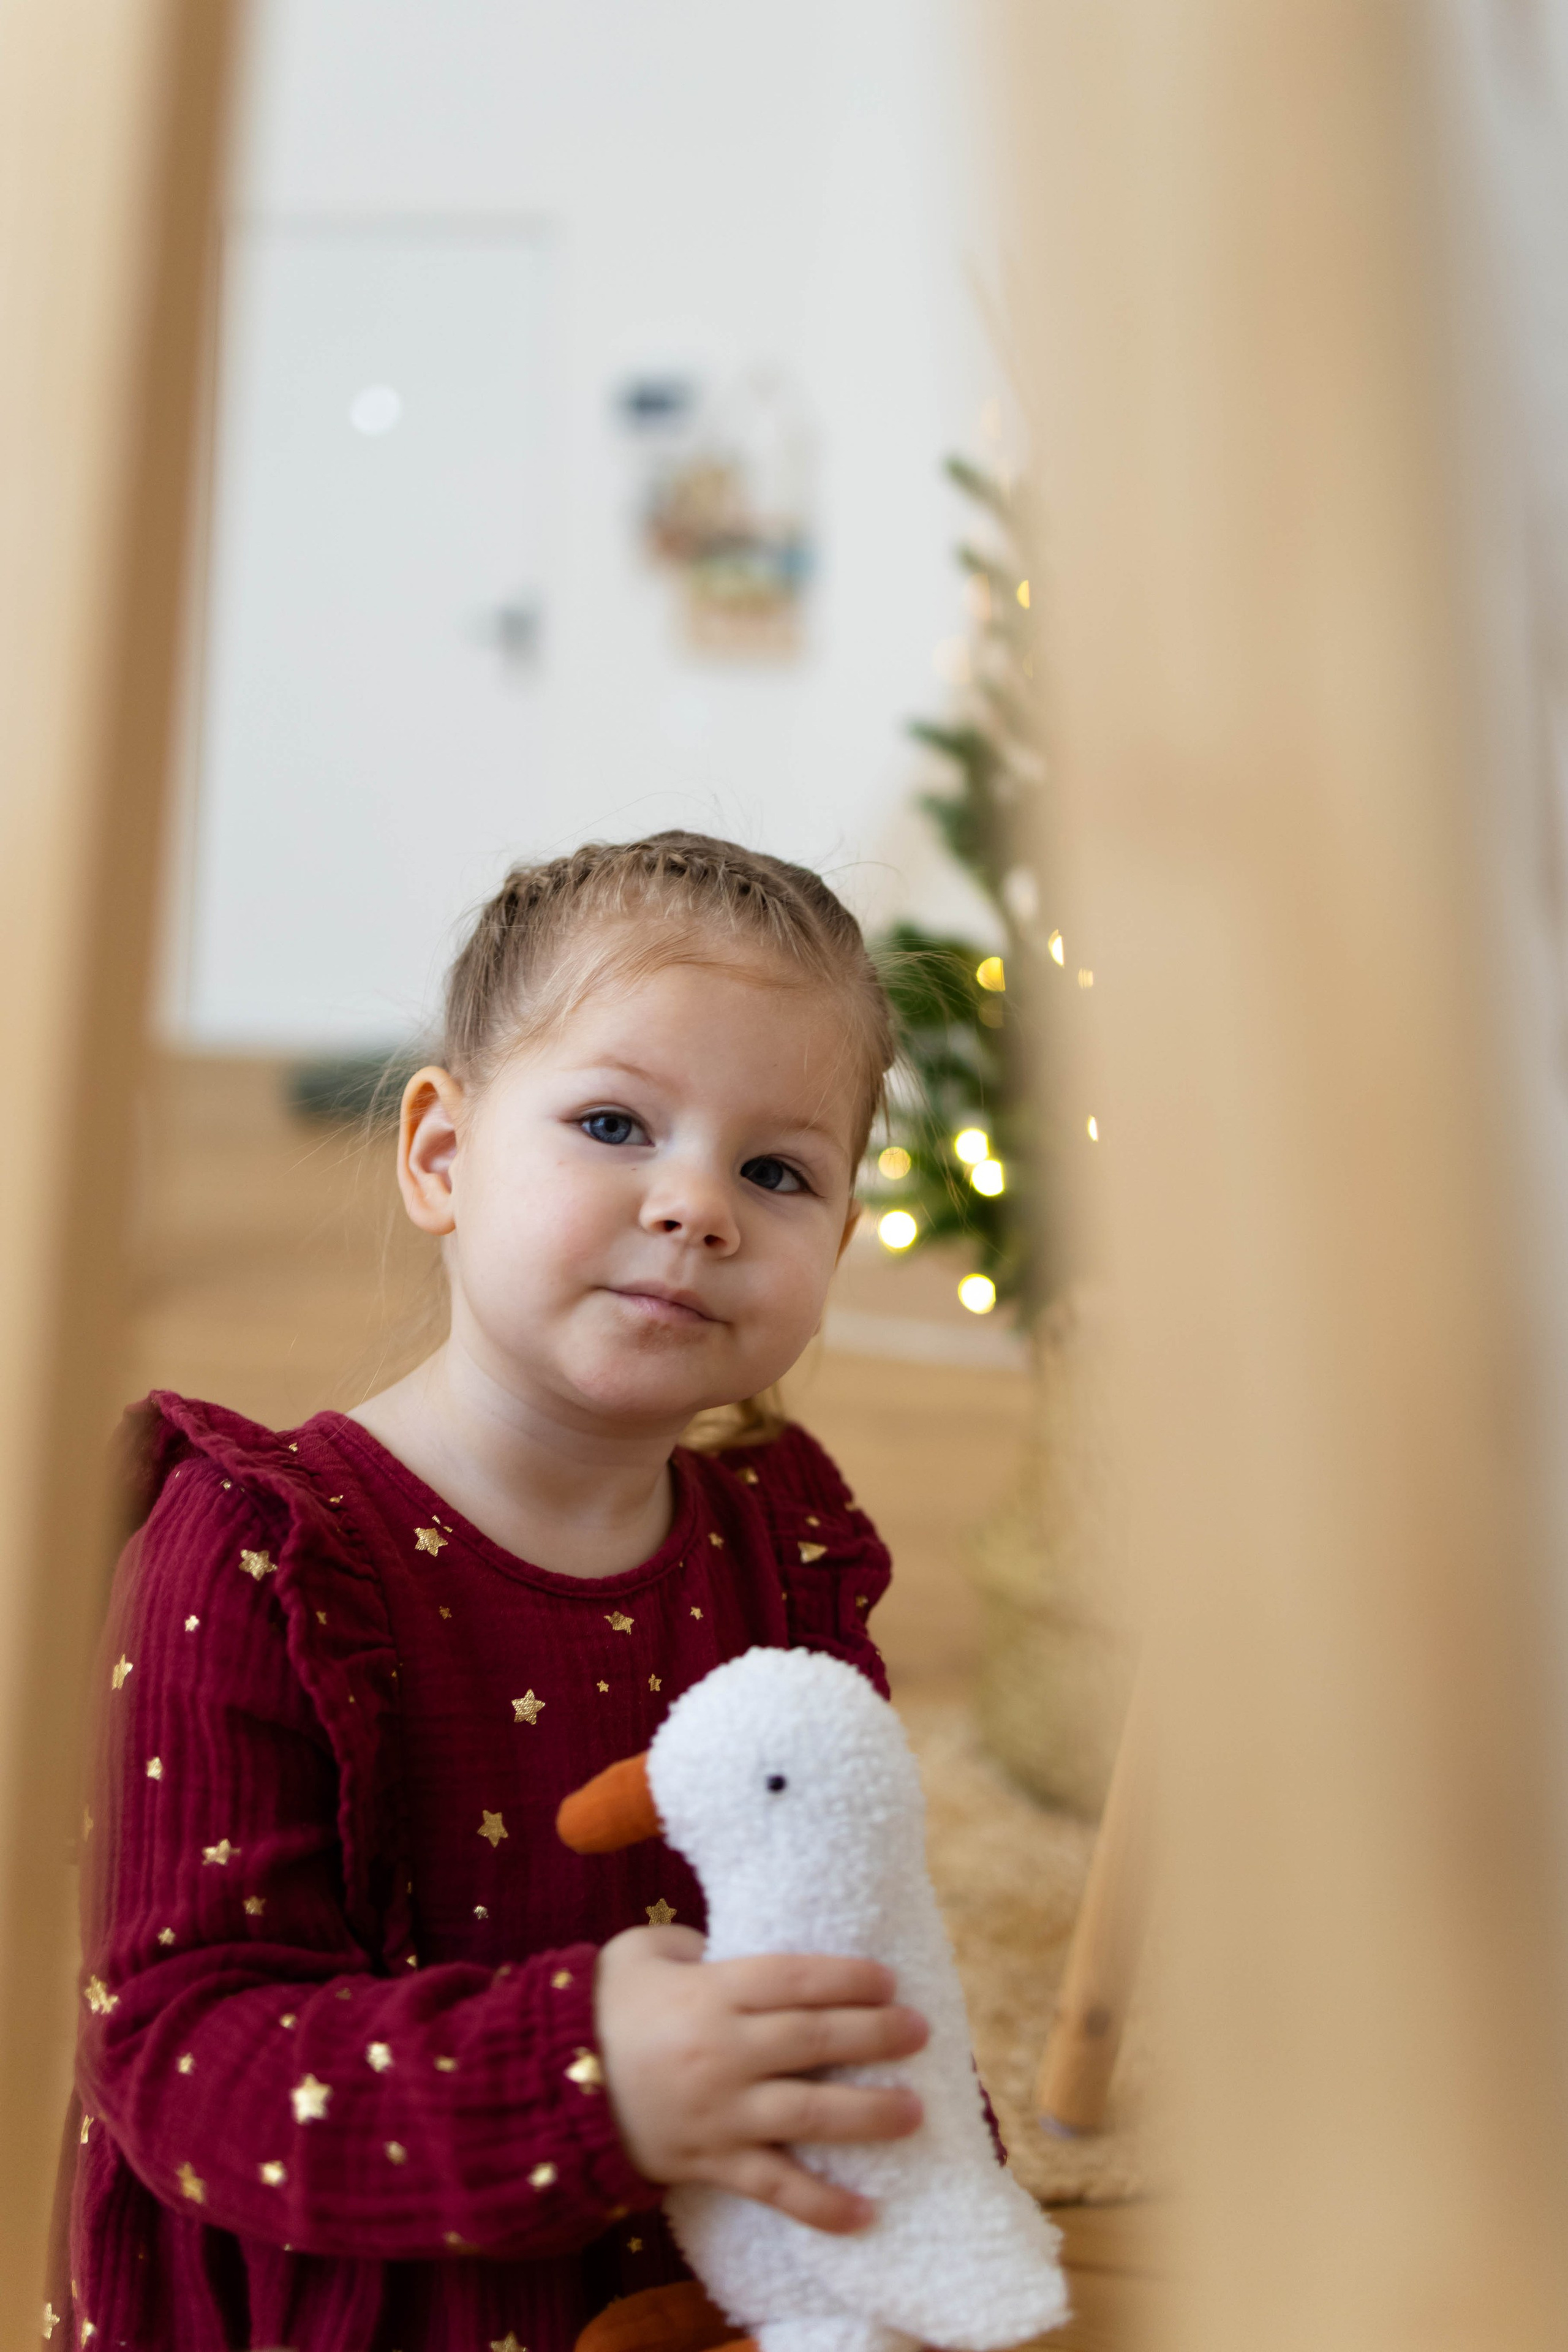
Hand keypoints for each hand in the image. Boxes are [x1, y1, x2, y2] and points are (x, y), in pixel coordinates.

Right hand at [594, 1924, 927, 2232]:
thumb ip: (698, 1945)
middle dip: (876, 2034)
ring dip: (869, 2115)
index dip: (848, 1978)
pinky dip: (821, 2207)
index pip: (795, 1979)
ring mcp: (719, 2114)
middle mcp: (722, 2053)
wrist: (544, 2087)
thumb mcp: (642, 1953)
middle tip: (921, 2031)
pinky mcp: (711, 2163)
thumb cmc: (603, 2008)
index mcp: (709, 1993)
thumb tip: (747, 1953)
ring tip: (915, 2112)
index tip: (889, 1979)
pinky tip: (867, 2214)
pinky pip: (775, 2188)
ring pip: (808, 2114)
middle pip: (814, 2040)